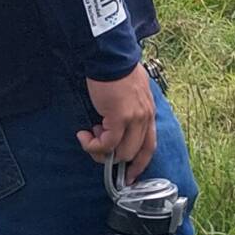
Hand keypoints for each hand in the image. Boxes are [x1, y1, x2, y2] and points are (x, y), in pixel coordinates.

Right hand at [78, 64, 158, 179]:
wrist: (110, 58)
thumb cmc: (116, 73)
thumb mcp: (131, 94)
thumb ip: (129, 111)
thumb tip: (113, 127)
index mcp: (149, 113)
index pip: (150, 146)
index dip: (139, 164)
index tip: (129, 177)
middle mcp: (146, 118)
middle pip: (135, 153)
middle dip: (113, 159)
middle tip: (96, 150)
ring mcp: (135, 119)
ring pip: (121, 153)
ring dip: (101, 151)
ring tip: (89, 136)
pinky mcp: (121, 118)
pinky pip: (108, 143)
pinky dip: (93, 144)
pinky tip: (84, 135)